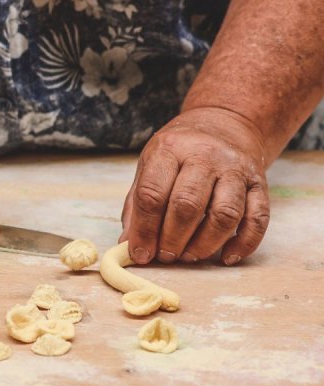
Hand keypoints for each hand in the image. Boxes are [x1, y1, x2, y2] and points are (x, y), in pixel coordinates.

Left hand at [120, 107, 270, 264]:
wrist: (225, 124)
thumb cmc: (179, 153)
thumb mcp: (150, 166)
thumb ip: (137, 206)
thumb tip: (129, 247)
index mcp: (170, 150)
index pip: (152, 194)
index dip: (145, 230)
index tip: (141, 254)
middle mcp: (205, 156)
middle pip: (187, 205)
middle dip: (173, 239)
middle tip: (166, 256)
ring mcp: (236, 169)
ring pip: (225, 214)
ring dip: (205, 244)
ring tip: (189, 256)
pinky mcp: (260, 184)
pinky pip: (257, 219)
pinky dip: (243, 244)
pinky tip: (226, 258)